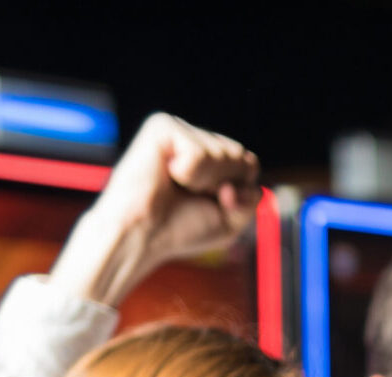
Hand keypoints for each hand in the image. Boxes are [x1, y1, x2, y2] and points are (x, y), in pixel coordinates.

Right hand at [50, 113, 259, 307]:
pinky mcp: (161, 126)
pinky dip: (188, 174)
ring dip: (204, 182)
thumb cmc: (180, 229)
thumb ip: (251, 197)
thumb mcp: (230, 221)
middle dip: (224, 186)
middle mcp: (195, 137)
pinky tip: (166, 174)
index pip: (250, 164)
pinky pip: (198, 152)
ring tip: (176, 187)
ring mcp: (178, 129)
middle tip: (190, 196)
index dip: (239, 192)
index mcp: (210, 155)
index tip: (212, 204)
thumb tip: (245, 166)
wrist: (140, 236)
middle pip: (242, 156)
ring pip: (222, 154)